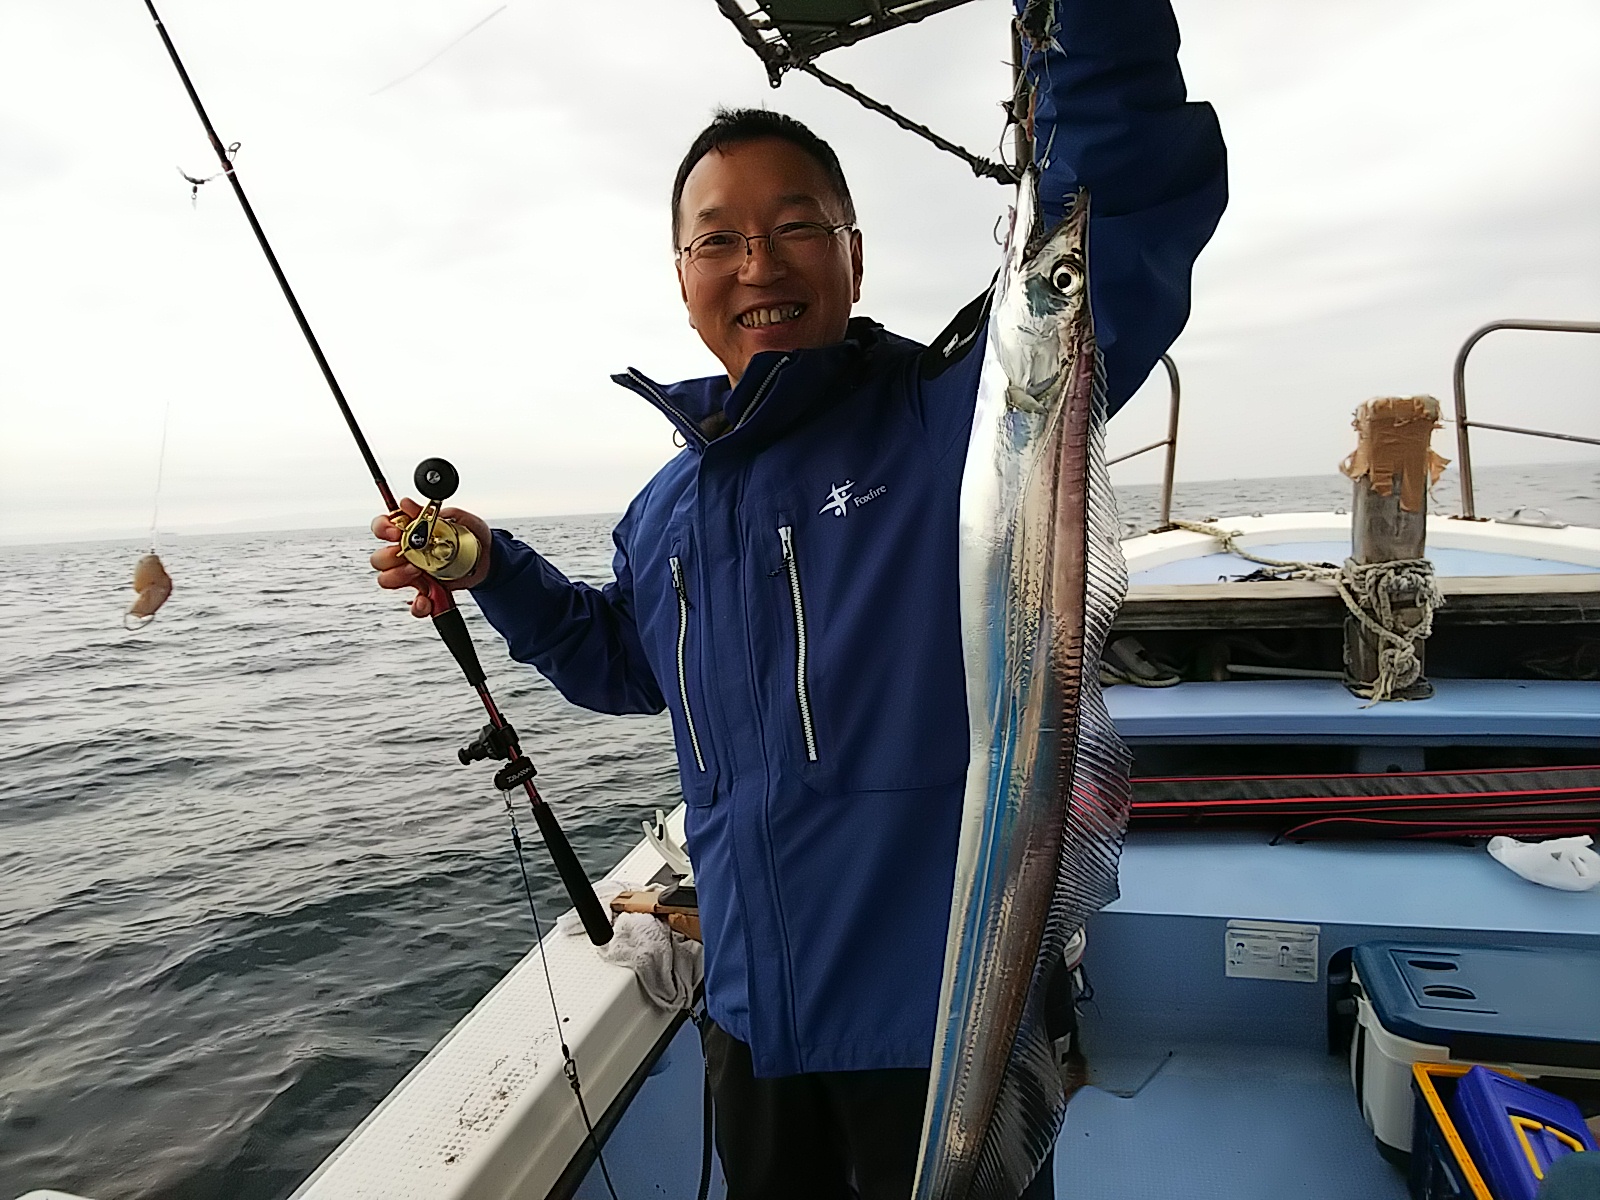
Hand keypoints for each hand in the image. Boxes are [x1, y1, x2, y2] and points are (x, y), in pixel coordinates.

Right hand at [370, 498, 492, 616]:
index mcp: (410, 533)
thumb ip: (436, 512)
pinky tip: (426, 600)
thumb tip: (408, 505)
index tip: (395, 532)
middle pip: (379, 558)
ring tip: (418, 572)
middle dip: (388, 558)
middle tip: (409, 556)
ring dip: (398, 577)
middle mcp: (406, 554)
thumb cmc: (471, 536)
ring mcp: (414, 575)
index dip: (382, 529)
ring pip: (387, 580)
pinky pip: (414, 604)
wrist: (490, 559)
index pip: (382, 527)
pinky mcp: (427, 592)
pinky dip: (418, 605)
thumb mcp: (461, 519)